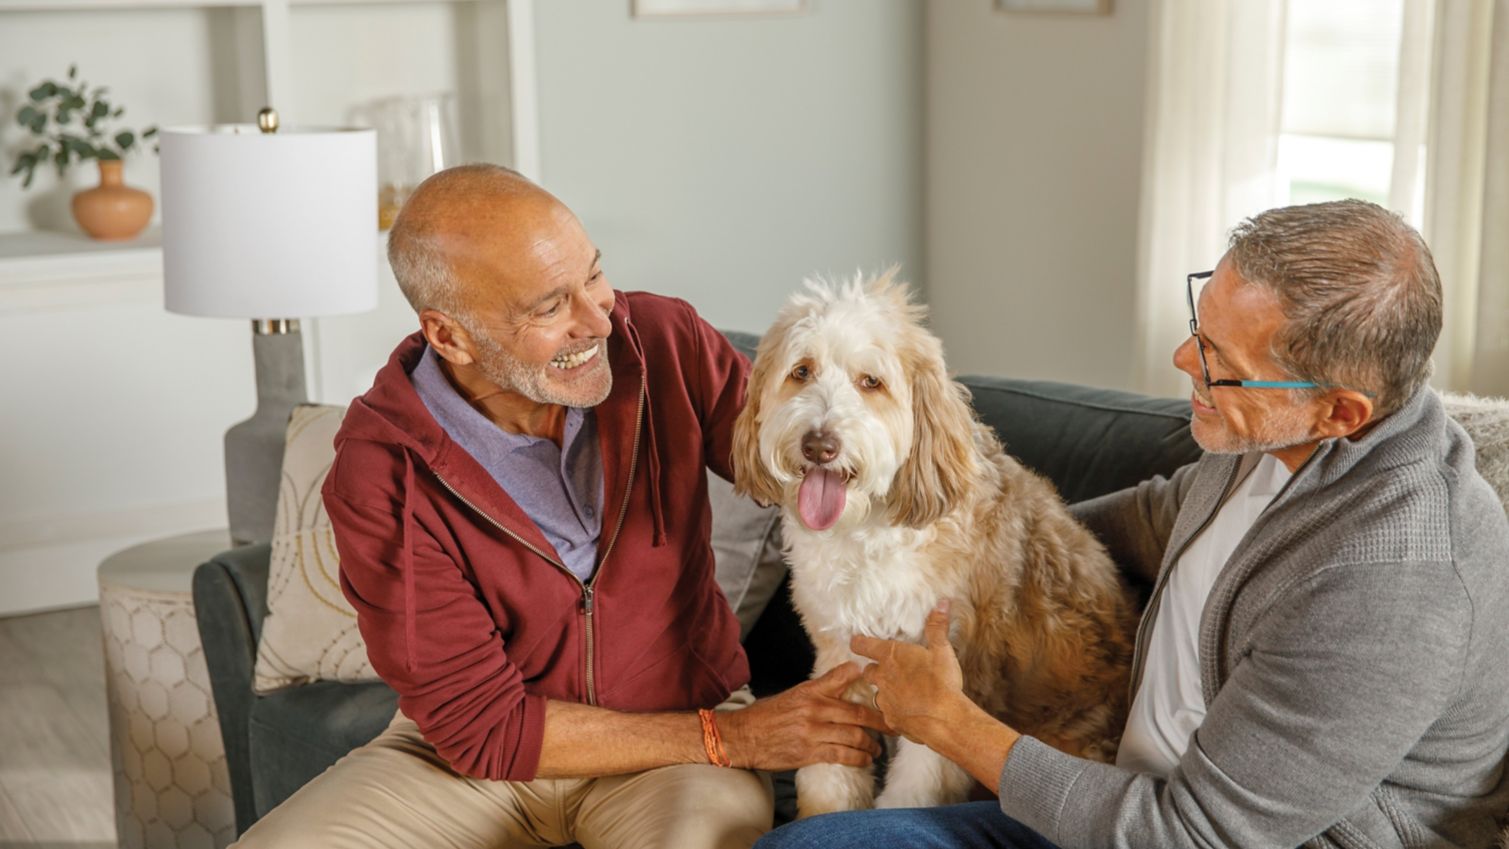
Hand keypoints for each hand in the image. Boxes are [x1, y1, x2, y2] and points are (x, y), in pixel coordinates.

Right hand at [718, 662, 889, 770]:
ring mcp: (812, 732)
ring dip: (870, 744)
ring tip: (877, 748)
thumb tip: (841, 685)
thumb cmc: (766, 716)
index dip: (860, 676)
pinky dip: (858, 758)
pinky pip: (842, 755)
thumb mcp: (791, 695)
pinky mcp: (809, 753)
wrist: (742, 737)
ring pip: (853, 736)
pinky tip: (865, 760)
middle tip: (892, 725)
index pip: (839, 678)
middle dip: (879, 721)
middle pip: (856, 713)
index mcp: (808, 691)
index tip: (876, 678)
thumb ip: (817, 691)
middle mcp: (813, 709)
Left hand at [851, 599, 968, 744]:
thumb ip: (938, 626)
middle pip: (869, 671)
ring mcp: (885, 700)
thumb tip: (942, 603)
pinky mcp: (891, 720)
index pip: (862, 645)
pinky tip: (911, 711)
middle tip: (889, 669)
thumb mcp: (942, 650)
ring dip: (887, 691)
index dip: (859, 642)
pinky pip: (889, 713)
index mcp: (891, 656)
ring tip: (904, 692)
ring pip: (878, 693)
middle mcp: (883, 677)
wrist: (944, 719)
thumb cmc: (942, 682)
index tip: (858, 641)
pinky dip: (897, 711)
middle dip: (876, 670)